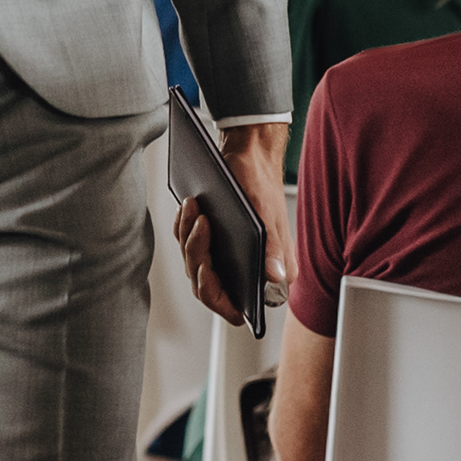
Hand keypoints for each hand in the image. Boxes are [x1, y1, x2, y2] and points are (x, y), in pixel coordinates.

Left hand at [174, 119, 289, 322]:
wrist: (250, 155)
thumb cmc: (262, 182)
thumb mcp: (267, 213)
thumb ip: (273, 248)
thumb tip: (276, 277)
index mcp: (266, 272)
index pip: (233, 305)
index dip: (216, 295)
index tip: (205, 270)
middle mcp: (245, 270)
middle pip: (207, 283)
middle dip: (197, 254)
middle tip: (200, 225)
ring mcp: (225, 256)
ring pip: (194, 263)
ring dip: (189, 236)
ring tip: (193, 207)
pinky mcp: (211, 241)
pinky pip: (188, 244)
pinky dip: (184, 227)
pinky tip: (188, 208)